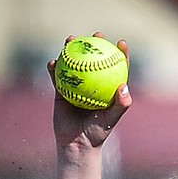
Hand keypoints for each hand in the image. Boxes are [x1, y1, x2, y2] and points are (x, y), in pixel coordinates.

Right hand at [49, 33, 130, 151]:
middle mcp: (93, 85)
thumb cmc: (97, 133)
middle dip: (96, 44)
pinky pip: (57, 76)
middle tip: (96, 35)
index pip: (117, 68)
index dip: (120, 54)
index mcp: (108, 89)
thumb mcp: (110, 120)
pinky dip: (54, 68)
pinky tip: (53, 61)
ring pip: (74, 63)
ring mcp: (77, 86)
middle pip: (95, 60)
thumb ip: (119, 105)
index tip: (121, 43)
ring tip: (70, 39)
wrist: (76, 143)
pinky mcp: (61, 91)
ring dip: (72, 49)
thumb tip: (124, 87)